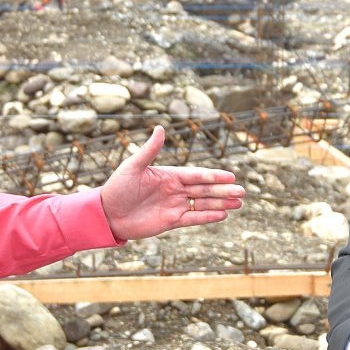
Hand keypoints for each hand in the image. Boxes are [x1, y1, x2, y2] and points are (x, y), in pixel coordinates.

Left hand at [96, 126, 243, 240]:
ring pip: (203, 204)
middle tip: (242, 191)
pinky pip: (193, 219)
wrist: (106, 214)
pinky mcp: (170, 222)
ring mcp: (174, 206)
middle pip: (204, 190)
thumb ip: (150, 150)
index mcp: (169, 175)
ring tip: (239, 203)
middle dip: (223, 191)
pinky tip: (223, 215)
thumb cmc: (117, 187)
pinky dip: (207, 217)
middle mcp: (175, 190)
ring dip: (220, 203)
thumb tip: (160, 127)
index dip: (214, 176)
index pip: (197, 175)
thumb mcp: (133, 166)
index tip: (231, 176)